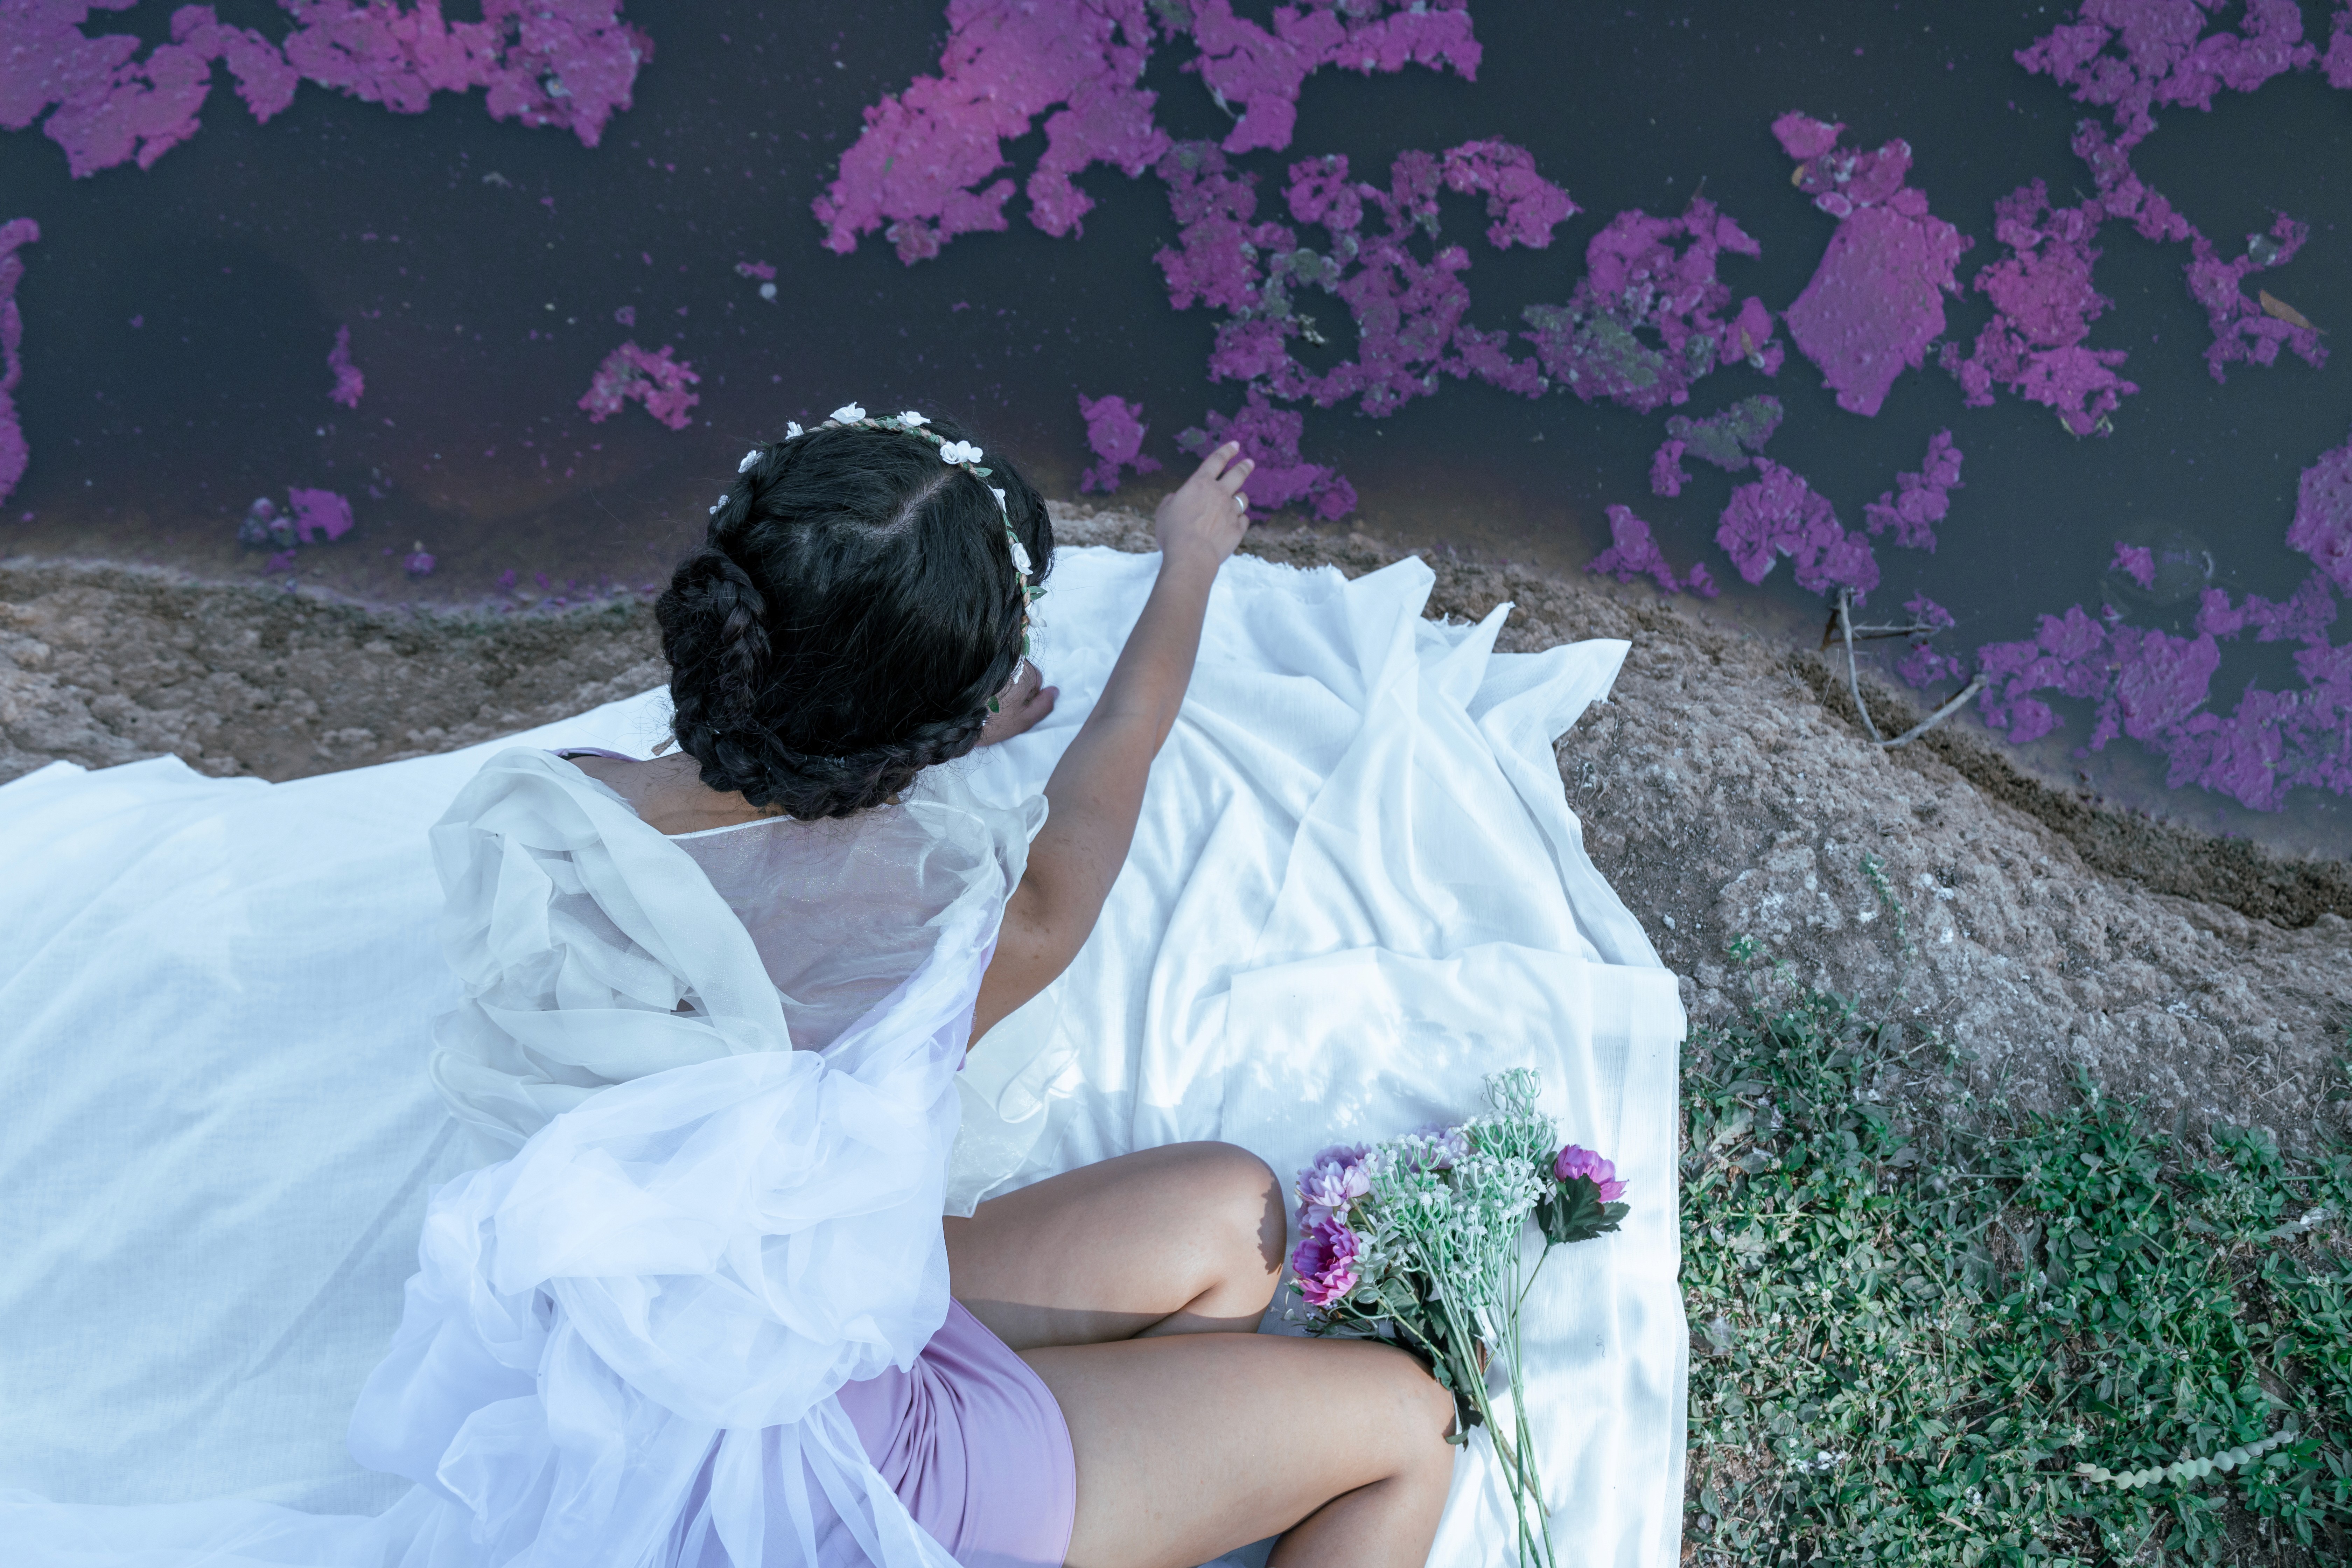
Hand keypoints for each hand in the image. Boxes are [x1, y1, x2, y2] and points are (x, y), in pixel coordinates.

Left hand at [976, 659, 1057, 745]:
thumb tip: (1055, 691)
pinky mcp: (973, 660)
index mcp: (1026, 672)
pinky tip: (976, 693)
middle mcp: (1010, 659)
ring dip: (997, 684)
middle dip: (1013, 688)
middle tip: (998, 706)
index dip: (1026, 697)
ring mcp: (991, 659)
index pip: (1036, 681)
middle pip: (1019, 673)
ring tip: (985, 701)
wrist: (957, 717)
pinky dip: (983, 680)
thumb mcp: (1023, 720)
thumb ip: (1043, 706)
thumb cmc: (992, 721)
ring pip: (1003, 671)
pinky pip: (986, 669)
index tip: (1012, 709)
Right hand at [1153, 442, 1252, 574]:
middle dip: (1244, 466)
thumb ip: (1172, 500)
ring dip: (1240, 497)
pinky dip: (1240, 520)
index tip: (1235, 445)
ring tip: (1238, 499)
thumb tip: (1177, 498)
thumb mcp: (1164, 511)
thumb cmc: (1173, 532)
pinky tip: (1236, 523)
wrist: (1192, 555)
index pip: (1216, 461)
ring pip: (1242, 498)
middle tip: (1250, 462)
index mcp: (1200, 484)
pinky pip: (1244, 520)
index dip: (1226, 451)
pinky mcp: (1238, 529)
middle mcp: (1219, 494)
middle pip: (1237, 475)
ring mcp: (1231, 511)